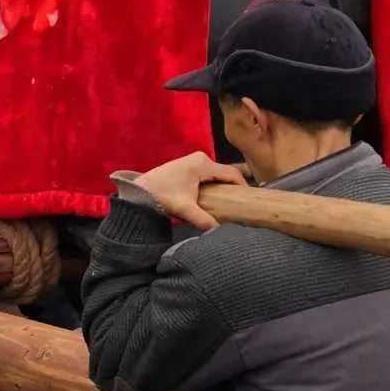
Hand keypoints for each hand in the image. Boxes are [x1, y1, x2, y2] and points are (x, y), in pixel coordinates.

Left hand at [129, 152, 246, 230]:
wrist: (139, 190)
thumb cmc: (161, 196)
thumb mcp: (185, 209)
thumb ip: (204, 220)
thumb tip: (218, 232)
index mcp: (202, 164)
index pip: (232, 173)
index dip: (243, 186)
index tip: (250, 200)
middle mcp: (200, 158)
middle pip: (225, 173)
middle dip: (234, 188)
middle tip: (242, 204)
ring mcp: (194, 160)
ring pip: (217, 174)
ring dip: (223, 187)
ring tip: (231, 203)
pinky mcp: (188, 165)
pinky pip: (209, 174)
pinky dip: (215, 184)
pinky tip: (216, 197)